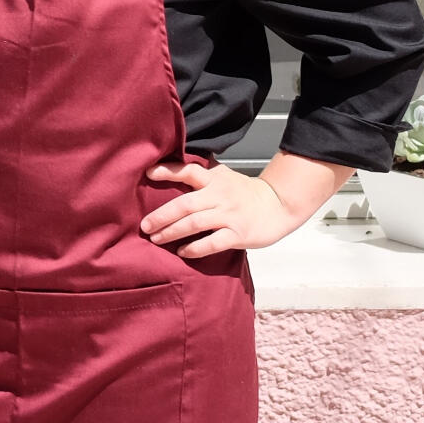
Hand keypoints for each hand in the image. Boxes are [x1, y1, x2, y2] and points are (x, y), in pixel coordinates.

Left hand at [142, 162, 301, 257]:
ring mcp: (229, 215)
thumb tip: (172, 170)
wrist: (278, 205)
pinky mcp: (238, 234)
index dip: (168, 171)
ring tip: (156, 238)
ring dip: (172, 232)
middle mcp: (219, 195)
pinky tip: (182, 252)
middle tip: (144, 225)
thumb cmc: (245, 192)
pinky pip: (212, 243)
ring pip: (194, 224)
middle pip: (185, 204)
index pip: (188, 171)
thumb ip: (202, 174)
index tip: (148, 173)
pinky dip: (195, 248)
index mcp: (214, 179)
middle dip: (161, 216)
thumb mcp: (224, 176)